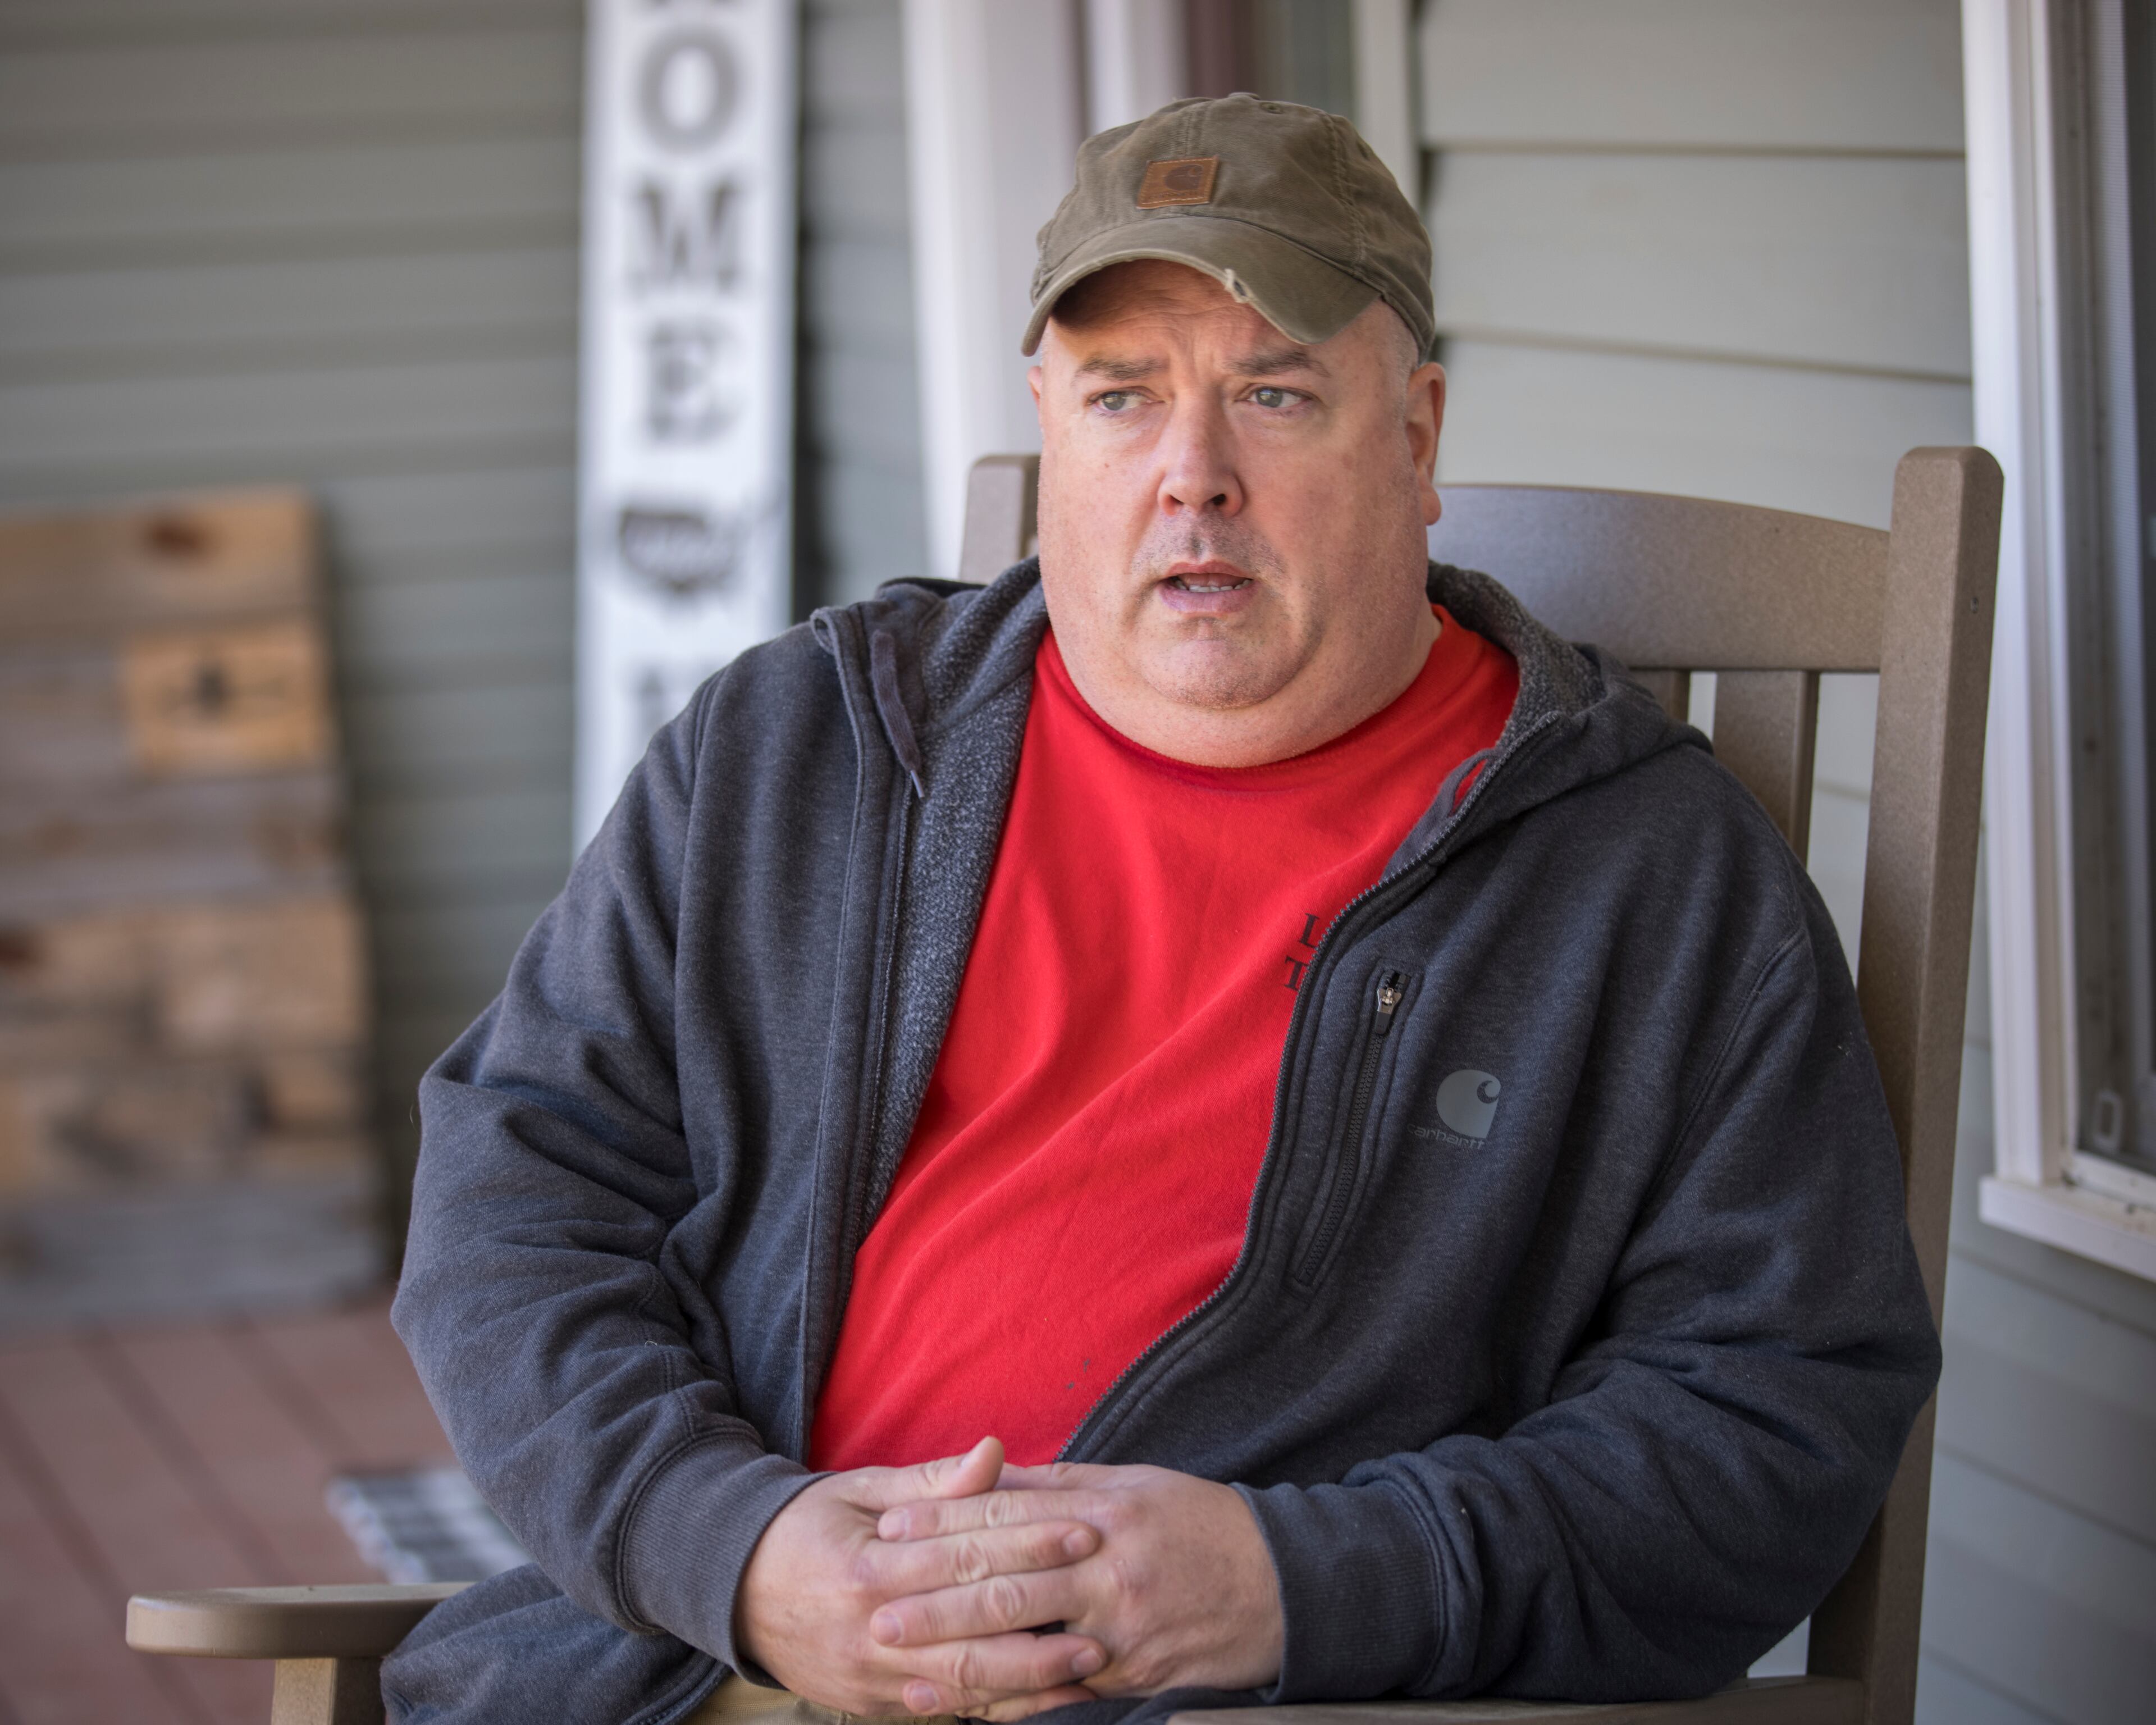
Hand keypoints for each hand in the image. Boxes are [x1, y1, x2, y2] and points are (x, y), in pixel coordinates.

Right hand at [735, 1439, 1107, 1718]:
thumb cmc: (805, 1527)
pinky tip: (1043, 1701)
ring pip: (964, 1685)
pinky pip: (944, 1713)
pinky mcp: (873, 1707)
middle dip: (1045, 1621)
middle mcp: (872, 1630)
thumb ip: (933, 1483)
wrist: (734, 1589)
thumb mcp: (860, 1491)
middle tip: (1106, 1609)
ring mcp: (872, 1678)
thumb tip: (995, 1451)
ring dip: (1032, 1678)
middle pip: (973, 1630)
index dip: (1029, 1543)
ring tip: (1091, 1664)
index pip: (965, 1554)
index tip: (1084, 1531)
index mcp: (869, 1567)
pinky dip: (997, 1710)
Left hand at [871, 1461, 1283, 1703]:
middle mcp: (1106, 1569)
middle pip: (1006, 1586)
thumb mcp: (1130, 1484)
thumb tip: (988, 1475)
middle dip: (935, 1601)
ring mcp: (1121, 1630)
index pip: (1007, 1515)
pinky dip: (1015, 1706)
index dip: (943, 1524)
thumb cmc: (1199, 1523)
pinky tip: (971, 1711)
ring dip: (961, 1662)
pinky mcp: (1136, 1677)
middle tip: (876, 1613)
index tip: (889, 1530)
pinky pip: (1064, 1696)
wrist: (1284, 1581)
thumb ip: (1055, 1486)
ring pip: (1028, 1649)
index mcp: (1100, 1512)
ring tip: (908, 1672)